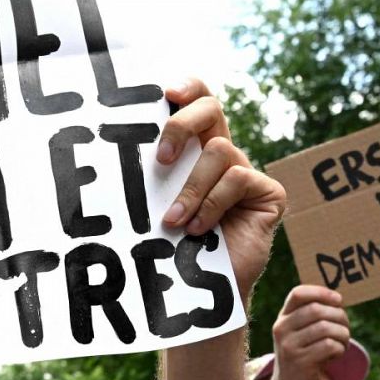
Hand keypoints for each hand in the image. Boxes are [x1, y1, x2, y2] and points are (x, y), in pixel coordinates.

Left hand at [157, 79, 284, 300]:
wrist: (205, 291)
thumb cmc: (174, 247)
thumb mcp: (156, 206)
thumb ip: (150, 179)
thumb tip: (110, 159)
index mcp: (196, 148)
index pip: (197, 100)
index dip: (188, 87)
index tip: (165, 92)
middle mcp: (224, 154)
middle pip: (211, 108)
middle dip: (182, 124)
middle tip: (161, 159)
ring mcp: (248, 172)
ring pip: (219, 151)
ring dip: (191, 188)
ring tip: (174, 221)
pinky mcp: (269, 192)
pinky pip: (238, 179)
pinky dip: (212, 204)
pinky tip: (198, 229)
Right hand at [268, 285, 348, 379]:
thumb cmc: (302, 357)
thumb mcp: (300, 334)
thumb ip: (313, 317)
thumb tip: (337, 299)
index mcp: (282, 318)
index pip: (298, 293)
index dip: (321, 292)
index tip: (339, 300)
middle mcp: (281, 330)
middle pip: (316, 310)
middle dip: (339, 316)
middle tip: (346, 328)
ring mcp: (289, 346)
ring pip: (326, 328)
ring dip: (343, 334)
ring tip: (343, 344)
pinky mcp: (300, 362)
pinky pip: (329, 346)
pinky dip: (340, 349)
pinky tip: (336, 354)